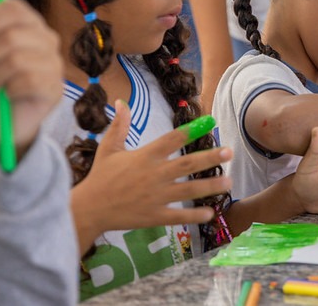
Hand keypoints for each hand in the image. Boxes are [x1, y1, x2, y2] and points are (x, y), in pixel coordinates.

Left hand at [0, 0, 62, 158]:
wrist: (1, 118)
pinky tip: (4, 94)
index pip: (13, 8)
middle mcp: (46, 39)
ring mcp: (54, 63)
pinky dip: (8, 90)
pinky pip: (29, 82)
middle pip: (12, 35)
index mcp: (28, 25)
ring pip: (18, 60)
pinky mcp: (56, 87)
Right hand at [72, 101, 231, 246]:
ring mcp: (155, 197)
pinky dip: (194, 215)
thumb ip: (119, 125)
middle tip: (229, 152)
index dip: (191, 130)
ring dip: (210, 186)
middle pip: (186, 165)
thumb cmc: (100, 177)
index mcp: (144, 157)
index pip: (171, 140)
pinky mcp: (154, 216)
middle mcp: (153, 175)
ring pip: (188, 190)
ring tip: (229, 182)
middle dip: (210, 157)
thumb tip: (120, 101)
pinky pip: (178, 215)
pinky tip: (210, 212)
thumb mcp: (108, 148)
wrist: (88, 209)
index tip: (210, 122)